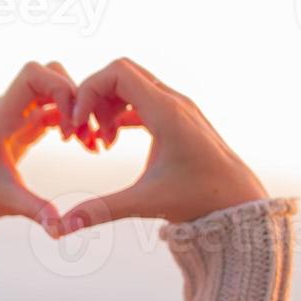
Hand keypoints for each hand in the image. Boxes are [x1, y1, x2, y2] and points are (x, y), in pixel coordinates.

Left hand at [0, 62, 73, 238]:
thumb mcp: (6, 202)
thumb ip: (35, 210)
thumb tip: (60, 229)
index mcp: (2, 116)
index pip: (32, 74)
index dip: (59, 87)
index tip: (72, 123)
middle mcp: (11, 108)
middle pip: (50, 74)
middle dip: (75, 98)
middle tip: (86, 134)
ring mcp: (19, 115)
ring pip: (57, 90)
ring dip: (78, 111)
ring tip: (91, 143)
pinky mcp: (26, 126)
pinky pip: (57, 110)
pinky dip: (74, 122)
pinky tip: (87, 146)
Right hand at [58, 58, 266, 231]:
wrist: (237, 202)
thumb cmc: (199, 200)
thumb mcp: (145, 202)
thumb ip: (101, 210)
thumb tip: (63, 227)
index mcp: (166, 111)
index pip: (117, 73)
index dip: (88, 91)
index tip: (78, 123)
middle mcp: (173, 101)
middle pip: (121, 73)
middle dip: (95, 98)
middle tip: (85, 131)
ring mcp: (178, 107)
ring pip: (131, 86)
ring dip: (107, 107)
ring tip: (101, 142)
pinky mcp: (178, 118)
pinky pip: (141, 101)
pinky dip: (120, 114)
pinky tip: (112, 143)